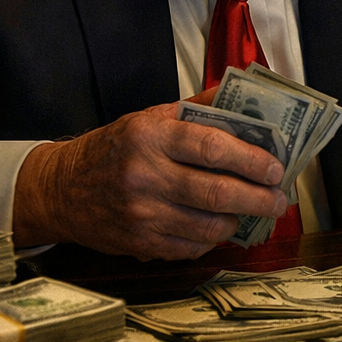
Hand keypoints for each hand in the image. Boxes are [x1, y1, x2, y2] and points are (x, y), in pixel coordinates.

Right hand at [12, 102, 286, 258]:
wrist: (62, 188)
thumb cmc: (116, 147)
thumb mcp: (151, 117)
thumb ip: (198, 108)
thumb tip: (245, 93)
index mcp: (150, 136)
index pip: (212, 147)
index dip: (250, 160)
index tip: (275, 168)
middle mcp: (145, 175)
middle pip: (217, 193)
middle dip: (258, 198)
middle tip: (278, 199)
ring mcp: (141, 214)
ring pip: (209, 226)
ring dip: (240, 221)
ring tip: (253, 211)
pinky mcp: (140, 243)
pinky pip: (191, 247)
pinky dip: (213, 239)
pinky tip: (220, 227)